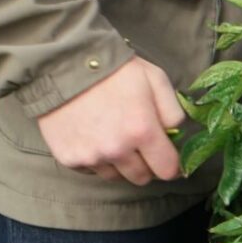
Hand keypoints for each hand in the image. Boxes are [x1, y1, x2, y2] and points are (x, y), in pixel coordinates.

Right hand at [34, 55, 185, 185]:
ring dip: (120, 163)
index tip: (168, 156)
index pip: (167, 169)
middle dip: (146, 164)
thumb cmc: (115, 70)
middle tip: (139, 144)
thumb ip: (172, 111)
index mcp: (142, 130)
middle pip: (141, 178)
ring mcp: (91, 157)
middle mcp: (117, 150)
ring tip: (112, 136)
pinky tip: (92, 136)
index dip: (172, 164)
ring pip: (115, 176)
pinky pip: (91, 170)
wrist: (65, 64)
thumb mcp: (155, 79)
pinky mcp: (69, 159)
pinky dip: (96, 159)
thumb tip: (176, 135)